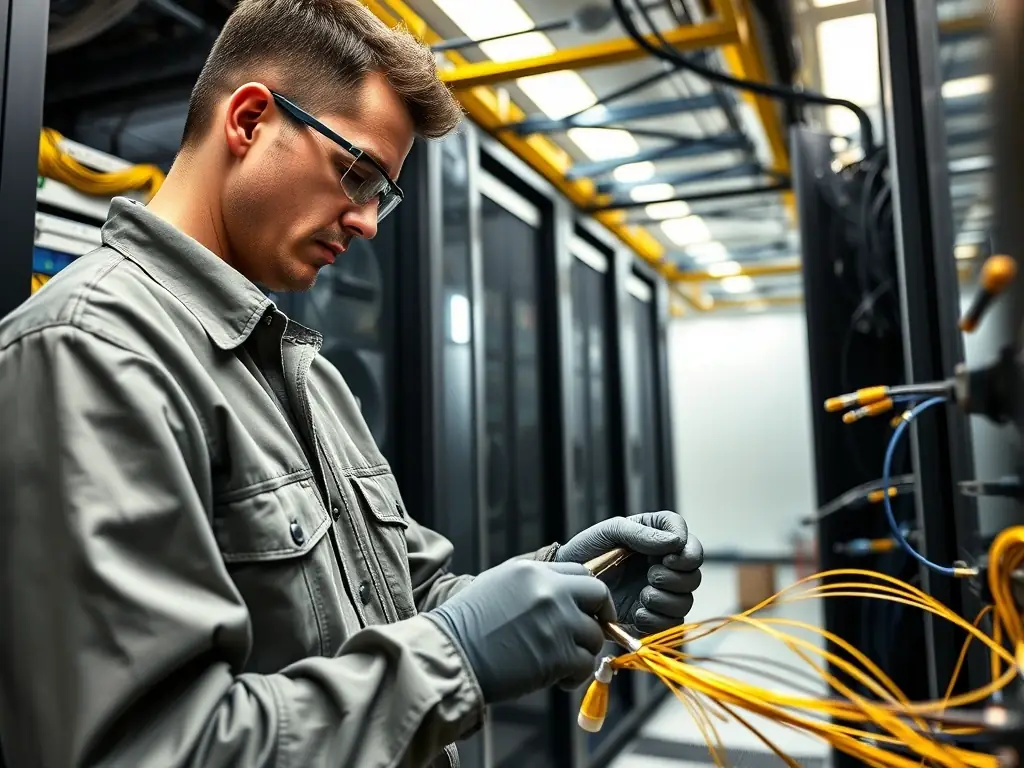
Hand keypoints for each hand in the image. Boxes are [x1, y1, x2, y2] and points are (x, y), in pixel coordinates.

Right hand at [425, 559, 615, 703]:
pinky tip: (558, 679)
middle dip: (601, 616)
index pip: (580, 572)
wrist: (450, 656)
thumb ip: (532, 583)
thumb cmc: (465, 626)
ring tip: (562, 663)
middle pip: (598, 595)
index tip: (590, 610)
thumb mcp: (497, 585)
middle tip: (591, 634)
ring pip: (594, 635)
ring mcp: (556, 622)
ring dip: (583, 652)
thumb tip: (562, 591)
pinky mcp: (558, 655)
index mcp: (532, 571)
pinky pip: (585, 664)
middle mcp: (549, 591)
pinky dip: (575, 675)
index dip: (589, 594)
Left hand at [555, 511, 702, 635]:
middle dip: (676, 578)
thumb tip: (675, 541)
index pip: (690, 543)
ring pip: (686, 602)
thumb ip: (641, 533)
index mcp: (658, 540)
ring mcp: (658, 593)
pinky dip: (657, 620)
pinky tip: (637, 613)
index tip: (667, 557)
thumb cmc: (587, 551)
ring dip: (667, 600)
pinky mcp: (650, 617)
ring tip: (643, 596)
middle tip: (652, 576)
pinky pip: (671, 624)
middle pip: (693, 575)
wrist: (568, 584)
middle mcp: (663, 567)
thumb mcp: (610, 532)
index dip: (687, 552)